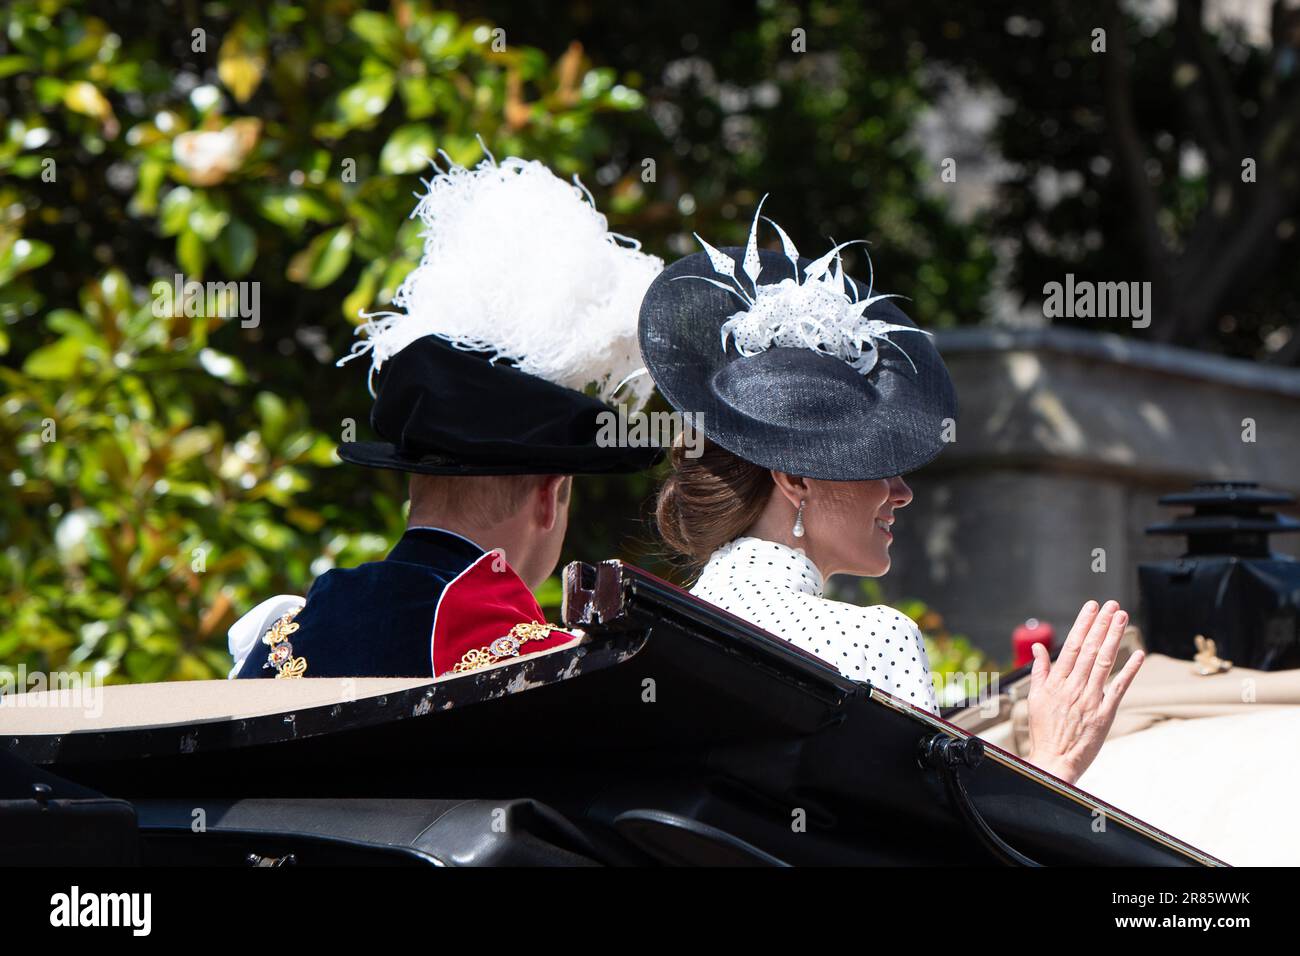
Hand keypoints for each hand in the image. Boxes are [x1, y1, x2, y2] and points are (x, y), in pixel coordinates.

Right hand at [1025, 600, 1144, 784]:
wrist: (1055, 761)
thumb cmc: (1044, 730)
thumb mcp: (1034, 698)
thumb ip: (1039, 671)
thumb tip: (1039, 648)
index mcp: (1056, 682)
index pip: (1072, 645)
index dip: (1084, 624)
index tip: (1092, 607)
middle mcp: (1073, 687)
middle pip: (1090, 649)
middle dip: (1102, 625)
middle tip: (1113, 605)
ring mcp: (1090, 699)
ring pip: (1104, 663)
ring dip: (1115, 639)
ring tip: (1123, 618)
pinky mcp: (1105, 714)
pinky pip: (1119, 688)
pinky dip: (1129, 670)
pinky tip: (1138, 654)